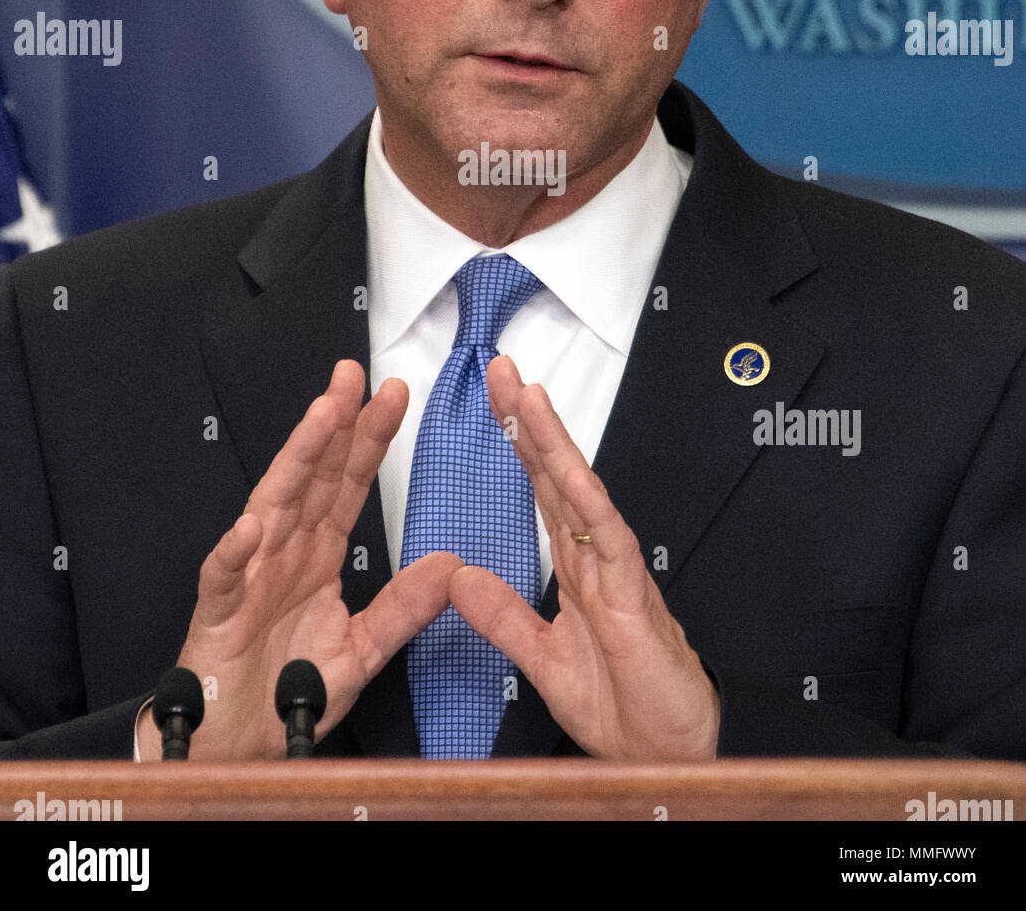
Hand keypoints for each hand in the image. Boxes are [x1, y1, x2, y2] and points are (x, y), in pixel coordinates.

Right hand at [140, 360, 460, 759]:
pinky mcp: (220, 614)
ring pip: (273, 506)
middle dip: (333, 425)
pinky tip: (250, 526)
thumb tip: (451, 566)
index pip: (346, 484)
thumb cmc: (288, 689)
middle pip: (312, 477)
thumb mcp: (363, 646)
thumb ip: (404, 607)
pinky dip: (233, 552)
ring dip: (296, 460)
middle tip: (353, 377)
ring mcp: (250, 577)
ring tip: (320, 418)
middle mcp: (284, 552)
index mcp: (317, 554)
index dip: (368, 439)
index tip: (393, 397)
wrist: (239, 743)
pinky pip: (224, 578)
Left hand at [448, 355, 719, 761]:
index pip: (541, 491)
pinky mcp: (633, 599)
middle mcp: (596, 559)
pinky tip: (572, 475)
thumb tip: (459, 578)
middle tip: (502, 370)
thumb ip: (504, 617)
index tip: (496, 400)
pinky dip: (591, 507)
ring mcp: (616, 573)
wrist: (665, 754)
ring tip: (528, 398)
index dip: (518, 445)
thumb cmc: (622, 706)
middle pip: (556, 476)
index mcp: (576, 569)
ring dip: (554, 446)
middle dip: (529, 422)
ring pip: (581, 495)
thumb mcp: (542, 659)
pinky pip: (611, 544)